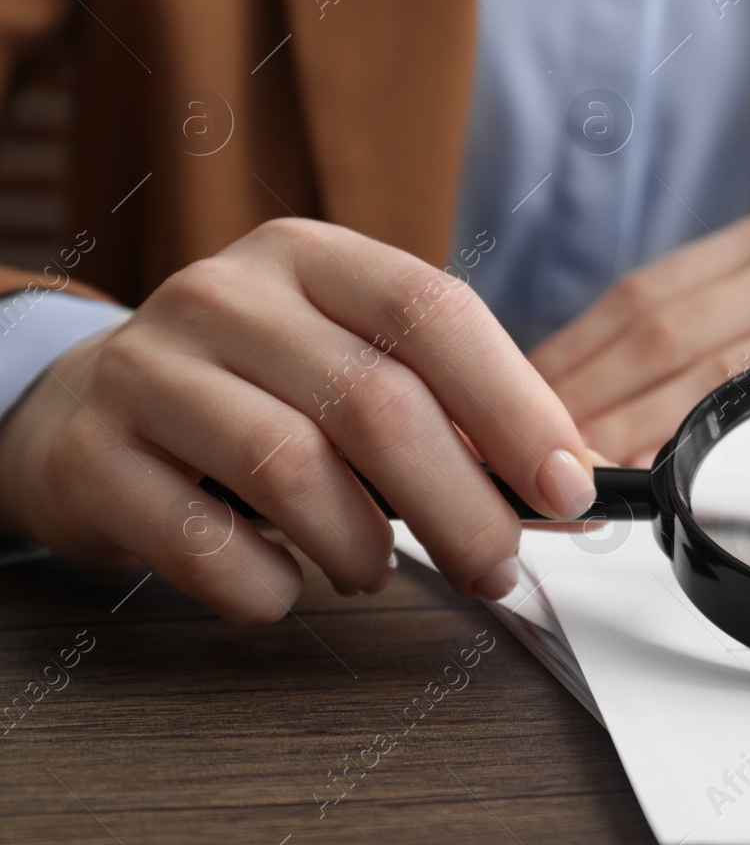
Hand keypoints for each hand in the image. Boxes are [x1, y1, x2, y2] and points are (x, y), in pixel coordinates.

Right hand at [0, 219, 596, 623]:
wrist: (86, 404)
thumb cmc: (253, 389)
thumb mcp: (347, 359)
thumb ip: (447, 405)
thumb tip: (566, 480)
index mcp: (312, 257)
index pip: (435, 311)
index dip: (516, 404)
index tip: (570, 484)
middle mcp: (227, 295)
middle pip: (377, 403)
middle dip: (461, 506)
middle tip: (494, 566)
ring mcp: (149, 369)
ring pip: (292, 469)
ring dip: (362, 547)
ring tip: (375, 569)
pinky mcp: (92, 455)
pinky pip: (202, 543)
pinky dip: (267, 586)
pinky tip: (286, 586)